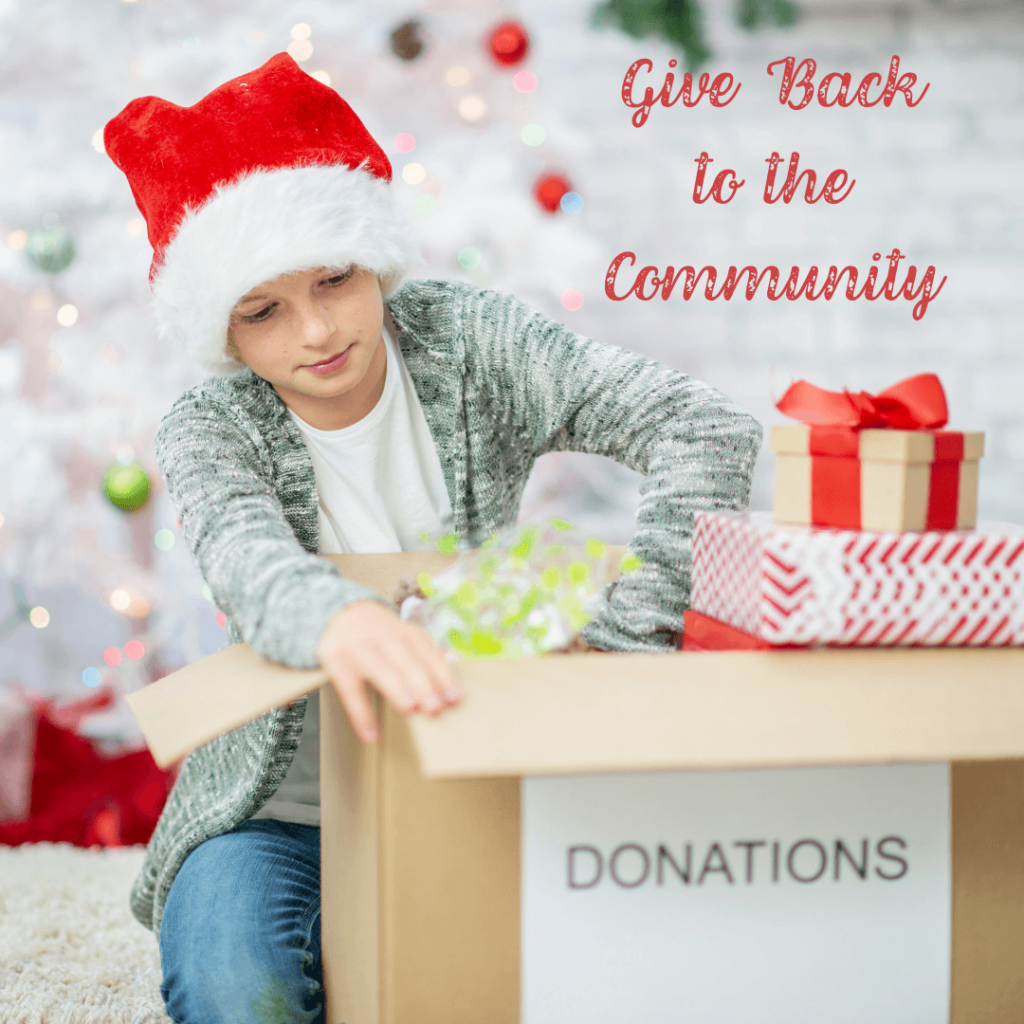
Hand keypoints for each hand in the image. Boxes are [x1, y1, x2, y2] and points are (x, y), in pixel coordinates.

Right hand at [316, 600, 460, 742]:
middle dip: (421, 683)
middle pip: (405, 659)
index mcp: (405, 632)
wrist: (341, 614)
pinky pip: (349, 689)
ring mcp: (358, 645)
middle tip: (434, 707)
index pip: (427, 652)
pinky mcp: (336, 659)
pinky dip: (360, 713)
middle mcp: (383, 635)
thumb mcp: (404, 636)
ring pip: (379, 668)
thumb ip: (425, 653)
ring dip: (395, 688)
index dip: (442, 675)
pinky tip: (371, 733)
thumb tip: (452, 663)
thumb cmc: (381, 635)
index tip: (454, 698)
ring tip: (409, 709)